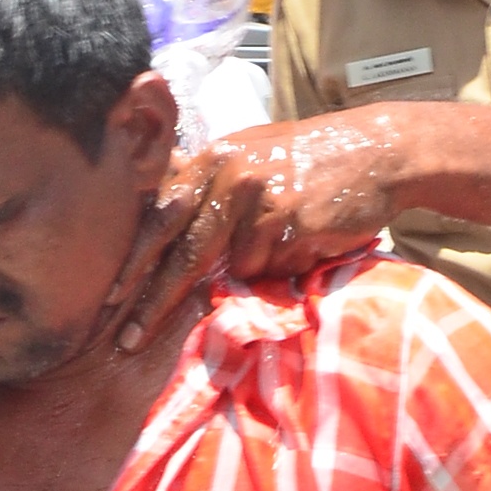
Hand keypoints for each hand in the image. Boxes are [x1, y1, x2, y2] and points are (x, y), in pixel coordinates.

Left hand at [108, 119, 398, 351]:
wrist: (378, 150)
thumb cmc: (311, 157)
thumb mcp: (250, 154)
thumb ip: (209, 184)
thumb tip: (163, 216)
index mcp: (213, 160)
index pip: (161, 218)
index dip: (135, 261)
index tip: (112, 298)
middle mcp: (232, 178)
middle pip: (184, 253)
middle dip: (155, 301)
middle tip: (130, 340)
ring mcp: (263, 201)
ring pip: (240, 267)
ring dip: (260, 268)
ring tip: (289, 238)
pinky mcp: (295, 224)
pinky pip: (278, 268)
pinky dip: (289, 266)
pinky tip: (310, 238)